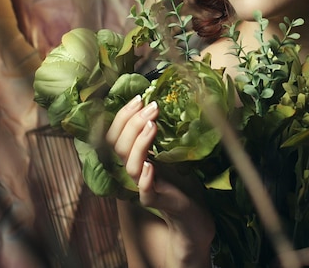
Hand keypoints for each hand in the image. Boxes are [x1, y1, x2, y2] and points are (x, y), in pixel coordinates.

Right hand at [106, 96, 214, 266]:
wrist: (193, 211)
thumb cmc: (181, 178)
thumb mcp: (170, 149)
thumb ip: (161, 131)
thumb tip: (159, 101)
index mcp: (132, 156)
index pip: (116, 134)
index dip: (123, 116)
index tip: (139, 97)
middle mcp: (133, 171)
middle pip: (119, 147)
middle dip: (133, 123)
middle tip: (151, 107)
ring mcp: (142, 187)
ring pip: (130, 166)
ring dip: (140, 143)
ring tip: (152, 125)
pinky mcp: (156, 201)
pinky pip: (145, 192)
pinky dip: (146, 179)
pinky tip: (151, 166)